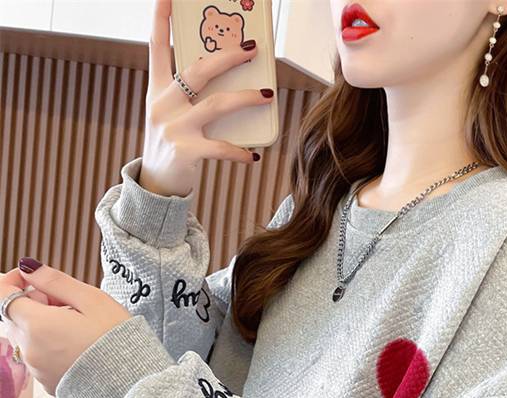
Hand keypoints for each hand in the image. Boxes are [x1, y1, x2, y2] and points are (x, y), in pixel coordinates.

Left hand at [0, 260, 131, 395]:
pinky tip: (79, 346)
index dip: (14, 280)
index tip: (32, 276)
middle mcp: (30, 350)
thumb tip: (29, 267)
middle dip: (34, 303)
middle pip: (16, 317)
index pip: (3, 295)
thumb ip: (56, 281)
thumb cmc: (118, 340)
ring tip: (79, 326)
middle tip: (69, 302)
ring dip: (44, 325)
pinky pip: (40, 357)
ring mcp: (37, 370)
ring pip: (28, 337)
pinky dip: (51, 346)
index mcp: (37, 325)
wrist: (133, 383)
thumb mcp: (93, 300)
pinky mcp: (48, 384)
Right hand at [140, 0, 273, 196]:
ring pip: (216, 104)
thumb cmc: (171, 144)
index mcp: (157, 90)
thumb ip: (192, 96)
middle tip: (253, 48)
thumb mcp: (172, 114)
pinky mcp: (185, 152)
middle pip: (198, 70)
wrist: (154, 185)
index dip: (161, 19)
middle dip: (228, 57)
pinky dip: (239, 151)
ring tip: (267, 94)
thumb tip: (231, 80)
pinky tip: (252, 154)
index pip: (156, 47)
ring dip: (246, 98)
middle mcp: (162, 105)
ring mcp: (173, 128)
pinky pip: (219, 147)